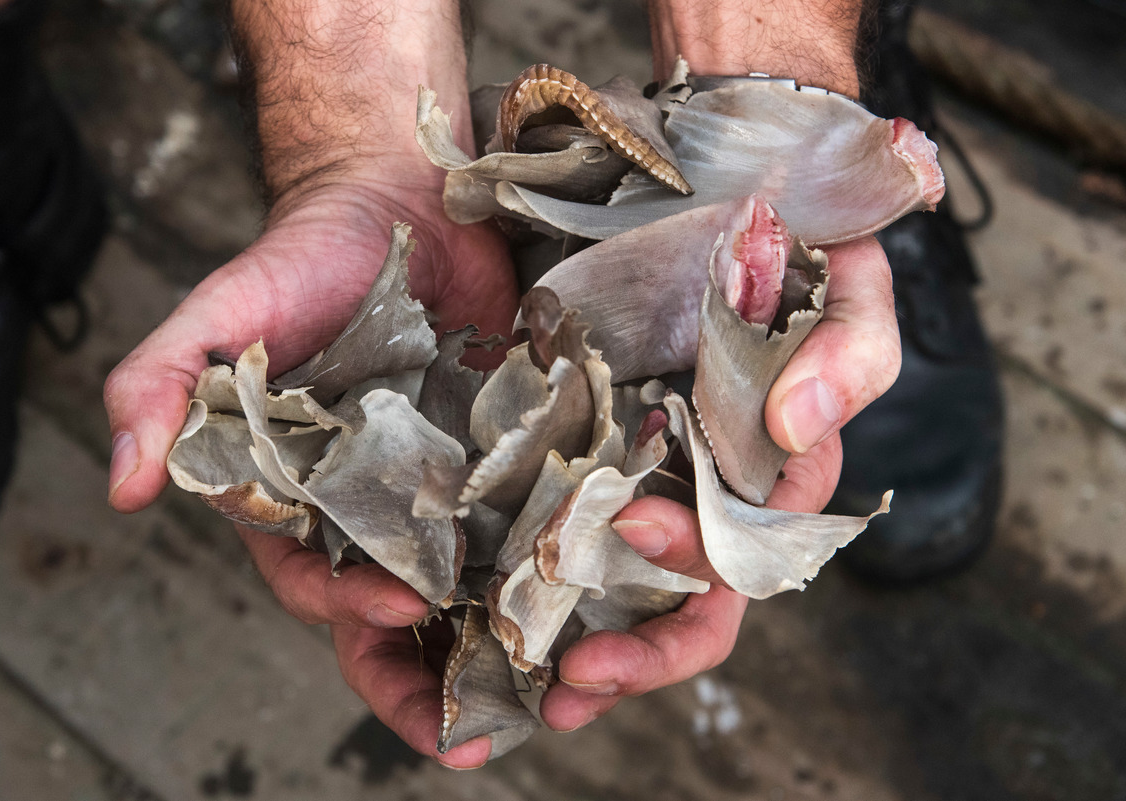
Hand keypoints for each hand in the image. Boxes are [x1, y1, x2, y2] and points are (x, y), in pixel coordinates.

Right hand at [104, 172, 518, 767]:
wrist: (399, 202)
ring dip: (505, 641)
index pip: (316, 583)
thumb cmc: (302, 261)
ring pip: (470, 589)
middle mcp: (371, 510)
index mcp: (298, 498)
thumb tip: (125, 485)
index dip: (351, 607)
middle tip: (482, 727)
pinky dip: (554, 563)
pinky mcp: (506, 457)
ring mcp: (443, 489)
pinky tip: (596, 594)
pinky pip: (530, 524)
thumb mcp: (220, 315)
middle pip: (397, 617)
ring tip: (555, 689)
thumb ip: (159, 386)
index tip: (404, 601)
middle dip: (431, 678)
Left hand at [541, 234, 898, 731]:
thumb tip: (796, 429)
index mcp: (775, 465)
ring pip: (634, 587)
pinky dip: (547, 582)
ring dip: (599, 647)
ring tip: (546, 690)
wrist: (703, 190)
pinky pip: (571, 530)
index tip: (640, 526)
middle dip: (649, 649)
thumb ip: (849, 350)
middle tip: (584, 677)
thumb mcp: (843, 279)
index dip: (705, 560)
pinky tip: (503, 621)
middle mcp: (715, 486)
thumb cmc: (787, 237)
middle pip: (694, 595)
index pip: (760, 545)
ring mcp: (651, 474)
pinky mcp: (589, 451)